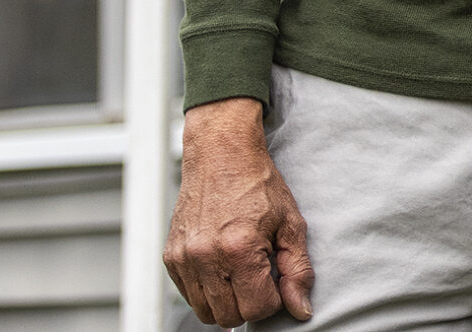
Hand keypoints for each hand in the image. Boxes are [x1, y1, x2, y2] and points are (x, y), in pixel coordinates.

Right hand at [165, 98, 313, 324]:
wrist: (221, 156)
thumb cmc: (258, 186)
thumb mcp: (290, 224)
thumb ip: (298, 270)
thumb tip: (301, 310)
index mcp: (239, 249)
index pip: (258, 308)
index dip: (274, 299)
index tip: (276, 277)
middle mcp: (205, 258)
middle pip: (229, 317)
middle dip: (250, 303)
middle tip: (260, 274)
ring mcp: (184, 259)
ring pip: (206, 312)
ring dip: (227, 301)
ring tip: (241, 271)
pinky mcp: (171, 258)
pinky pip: (189, 296)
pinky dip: (207, 291)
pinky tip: (222, 266)